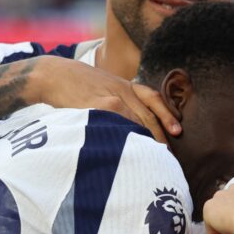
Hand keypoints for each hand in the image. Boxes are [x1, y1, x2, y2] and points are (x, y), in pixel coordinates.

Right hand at [27, 56, 181, 142]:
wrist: (55, 74)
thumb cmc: (81, 84)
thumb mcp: (107, 84)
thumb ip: (123, 100)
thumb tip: (138, 124)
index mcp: (127, 86)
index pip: (154, 99)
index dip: (168, 115)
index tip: (178, 131)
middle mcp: (122, 91)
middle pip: (148, 116)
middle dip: (160, 136)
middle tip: (168, 154)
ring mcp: (110, 100)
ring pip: (135, 124)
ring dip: (145, 141)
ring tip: (153, 158)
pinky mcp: (97, 109)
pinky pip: (116, 127)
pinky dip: (126, 139)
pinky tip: (130, 151)